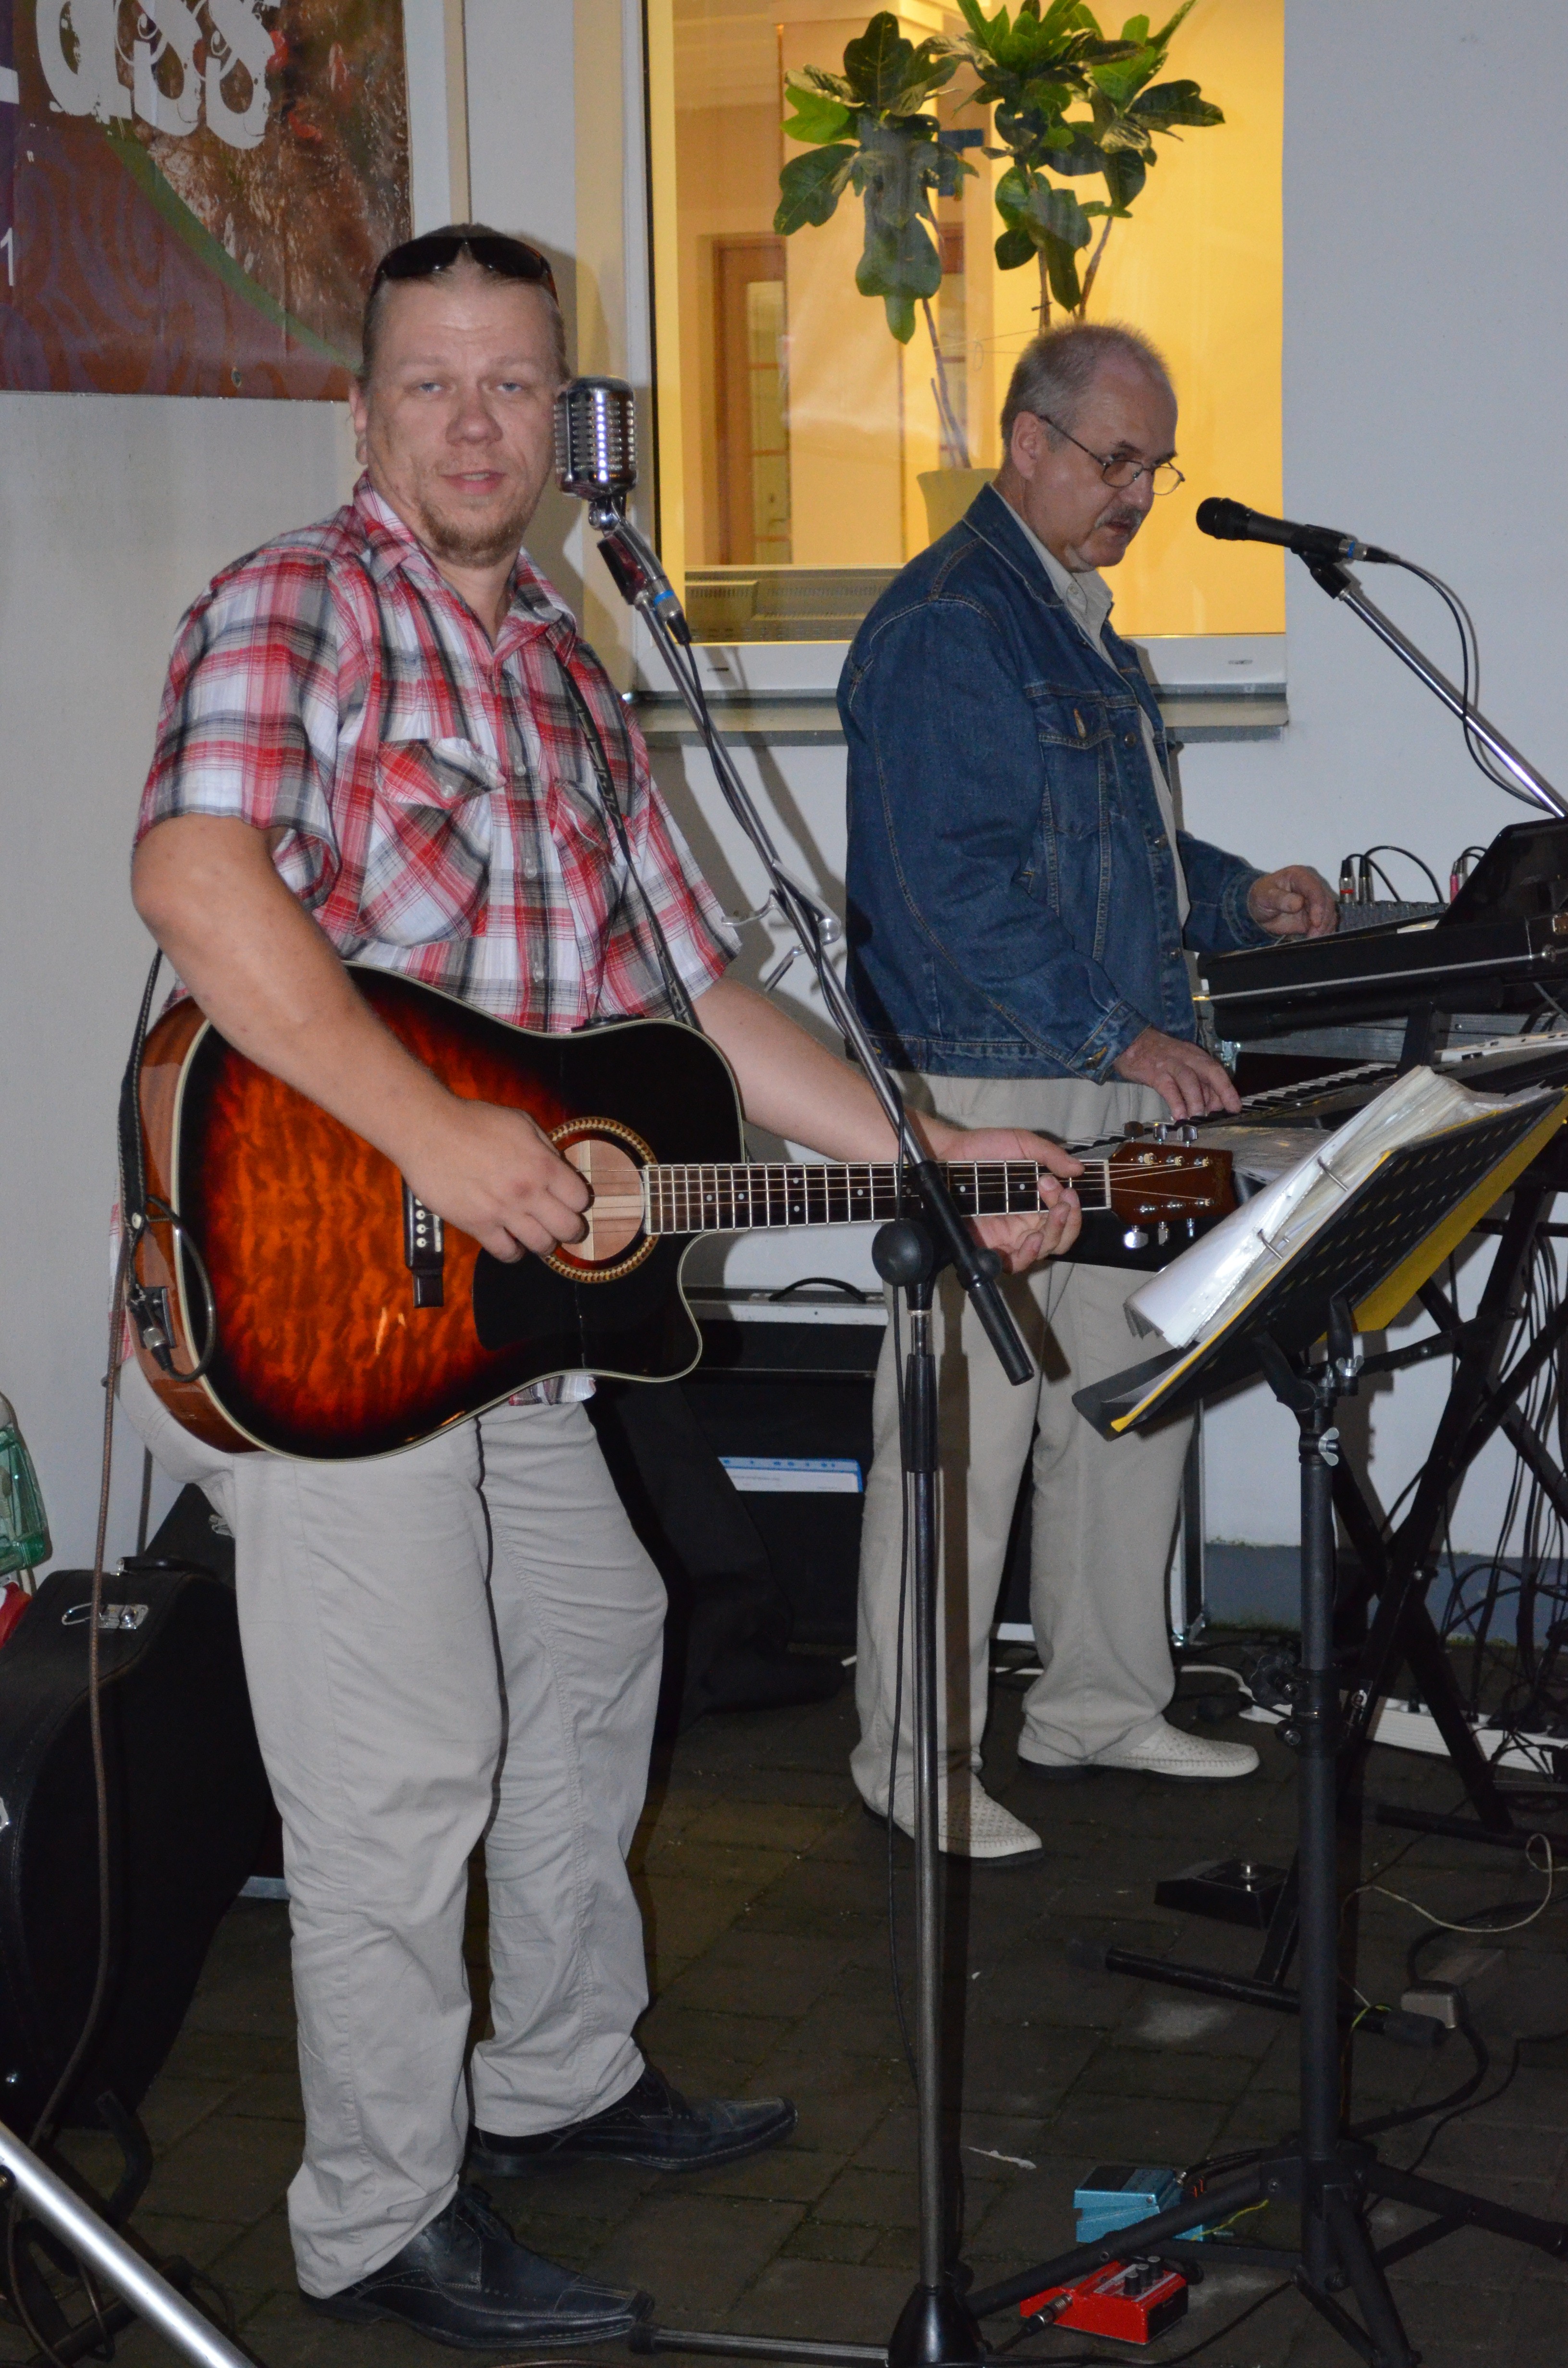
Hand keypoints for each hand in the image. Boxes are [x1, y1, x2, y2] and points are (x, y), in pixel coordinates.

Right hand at [400, 1099, 589, 1262]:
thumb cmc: (473, 1121)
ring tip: (536, 1234)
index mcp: (542, 1164)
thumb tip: (560, 1168)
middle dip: (569, 1230)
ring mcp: (503, 1211)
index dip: (577, 1201)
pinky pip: (507, 1253)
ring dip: (543, 1243)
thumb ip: (545, 1148)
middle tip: (562, 1226)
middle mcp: (528, 1191)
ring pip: (542, 1246)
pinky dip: (514, 1252)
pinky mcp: (477, 1225)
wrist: (428, 1130)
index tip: (569, 1201)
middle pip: (568, 1229)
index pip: (580, 1199)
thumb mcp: (521, 1122)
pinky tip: (511, 1242)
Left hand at [927, 1124, 1082, 1274]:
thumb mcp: (1022, 1143)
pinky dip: (1028, 1255)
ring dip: (1053, 1236)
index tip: (1065, 1189)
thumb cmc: (984, 1148)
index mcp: (1038, 1201)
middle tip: (1063, 1202)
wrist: (948, 1155)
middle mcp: (1026, 1222)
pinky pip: (1014, 1262)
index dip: (1072, 1207)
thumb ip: (1051, 1155)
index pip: (1066, 1216)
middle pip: (1059, 1237)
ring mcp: (1009, 1235)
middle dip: (1067, 1222)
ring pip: (1043, 1251)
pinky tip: (1031, 1241)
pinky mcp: (990, 1245)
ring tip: (1052, 1218)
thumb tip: (1078, 1169)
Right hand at [1112, 1026, 1240, 1120]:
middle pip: (1210, 1072)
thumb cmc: (1154, 1056)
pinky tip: (1179, 1116)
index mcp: (1194, 1055)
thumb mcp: (1179, 1064)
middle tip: (1224, 1112)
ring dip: (1196, 1101)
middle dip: (1221, 1092)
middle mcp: (1186, 1057)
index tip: (1235, 1106)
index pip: (1216, 1071)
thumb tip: (1209, 1105)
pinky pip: (1168, 1088)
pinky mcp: (1154, 1072)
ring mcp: (1170, 1063)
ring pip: (1189, 1080)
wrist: (1128, 1040)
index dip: (1227, 1089)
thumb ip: (1194, 1082)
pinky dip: (1176, 1102)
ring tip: (1197, 1118)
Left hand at [1248, 864, 1337, 938]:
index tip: (1315, 922)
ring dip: (1324, 926)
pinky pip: (1326, 921)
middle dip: (1323, 919)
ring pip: (1329, 912)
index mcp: (1298, 876)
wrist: (1258, 909)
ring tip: (1313, 937)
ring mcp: (1313, 901)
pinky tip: (1316, 938)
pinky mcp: (1314, 914)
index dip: (1318, 905)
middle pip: (1326, 901)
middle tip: (1314, 935)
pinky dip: (1324, 930)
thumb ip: (1279, 899)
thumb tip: (1298, 903)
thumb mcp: (1264, 896)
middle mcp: (1309, 887)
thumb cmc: (1260, 897)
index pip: (1314, 889)